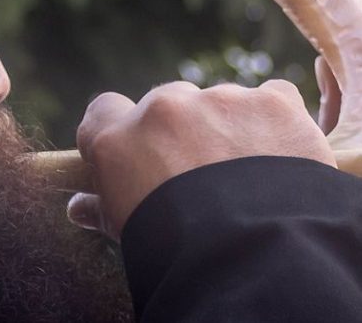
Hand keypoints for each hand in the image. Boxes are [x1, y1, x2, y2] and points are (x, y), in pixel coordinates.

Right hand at [68, 80, 333, 239]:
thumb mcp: (129, 233)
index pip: (105, 111)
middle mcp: (164, 109)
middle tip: (205, 176)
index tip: (139, 152)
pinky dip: (277, 126)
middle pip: (170, 104)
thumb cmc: (176, 254)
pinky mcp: (272, 104)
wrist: (252, 260)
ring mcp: (220, 101)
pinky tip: (284, 162)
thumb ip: (102, 209)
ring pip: (223, 103)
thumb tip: (78, 208)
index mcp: (117, 139)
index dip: (123, 130)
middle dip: (184, 131)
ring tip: (252, 181)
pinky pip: (273, 100)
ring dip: (232, 129)